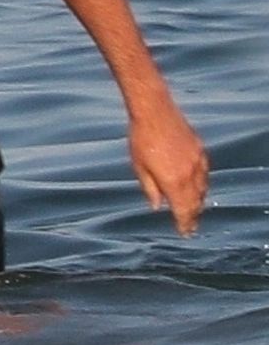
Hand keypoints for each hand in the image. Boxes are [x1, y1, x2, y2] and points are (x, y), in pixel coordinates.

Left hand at [128, 104, 208, 234]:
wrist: (155, 111)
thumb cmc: (141, 139)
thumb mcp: (139, 167)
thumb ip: (150, 189)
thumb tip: (157, 206)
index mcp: (173, 181)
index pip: (183, 210)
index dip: (184, 223)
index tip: (185, 233)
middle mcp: (190, 174)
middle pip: (195, 202)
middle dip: (193, 216)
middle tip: (190, 226)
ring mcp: (198, 162)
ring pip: (203, 189)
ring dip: (198, 201)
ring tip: (193, 210)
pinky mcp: (200, 151)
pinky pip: (205, 174)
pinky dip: (202, 185)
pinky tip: (197, 187)